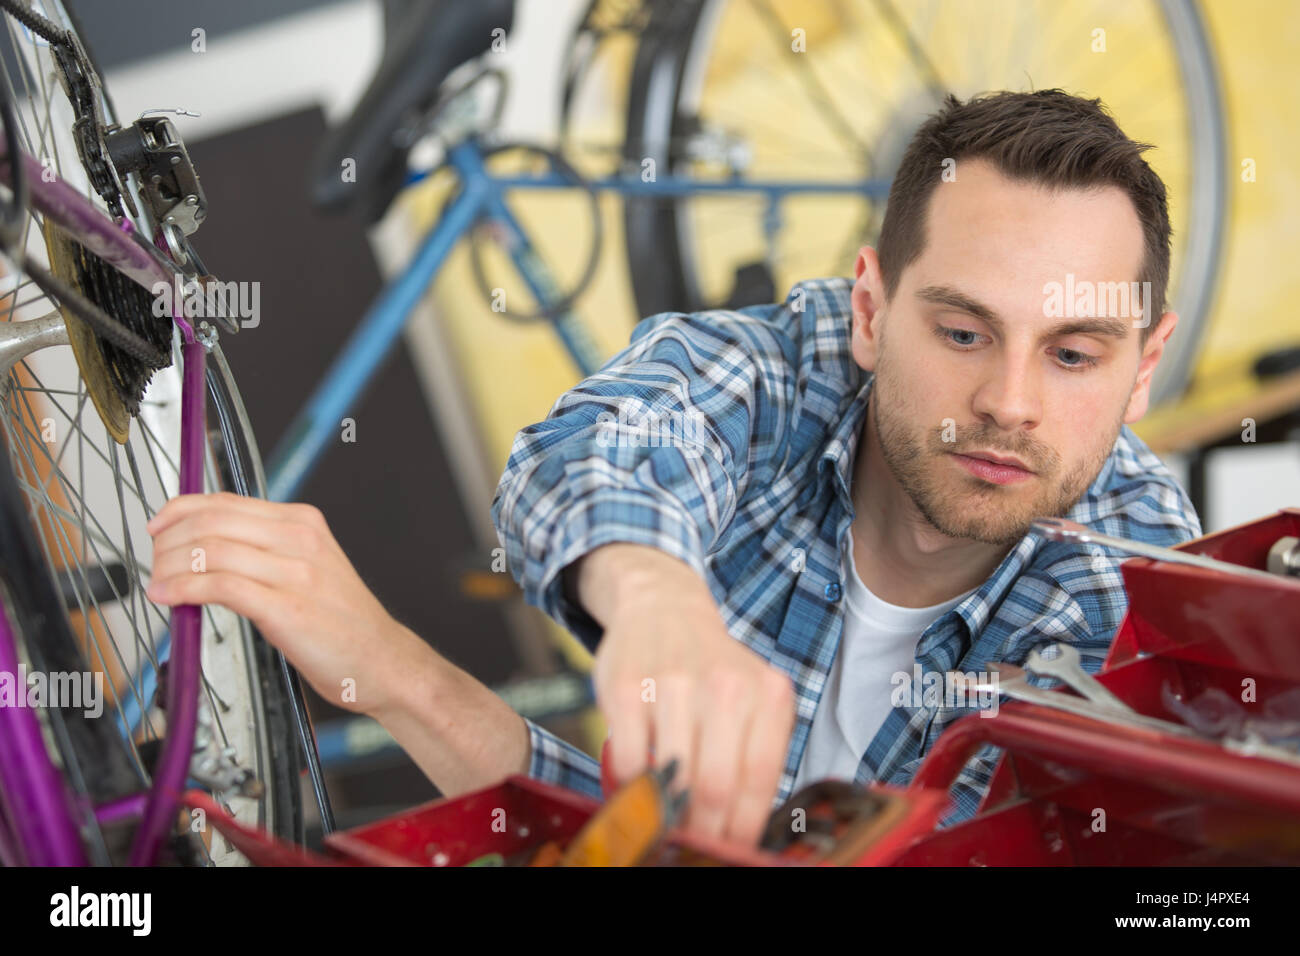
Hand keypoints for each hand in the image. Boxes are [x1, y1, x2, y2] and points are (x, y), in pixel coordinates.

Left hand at [145, 491, 417, 716]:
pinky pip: (221, 586)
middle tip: (155, 562)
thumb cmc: (344, 623)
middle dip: (169, 541)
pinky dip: (184, 589)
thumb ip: (265, 552)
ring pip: (211, 550)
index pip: (226, 502)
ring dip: (170, 567)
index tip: (159, 527)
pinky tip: (169, 598)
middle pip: (213, 521)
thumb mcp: (309, 568)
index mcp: (303, 523)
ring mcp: (295, 571)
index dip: (180, 511)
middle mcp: (299, 538)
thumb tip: (207, 550)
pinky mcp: (286, 607)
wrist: (383, 660)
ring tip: (158, 584)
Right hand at [579, 544, 795, 847]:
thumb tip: (740, 833)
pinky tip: (638, 788)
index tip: (730, 852)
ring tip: (666, 821)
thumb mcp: (752, 698)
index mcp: (767, 694)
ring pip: (671, 778)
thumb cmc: (712, 667)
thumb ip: (753, 757)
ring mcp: (674, 685)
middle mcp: (726, 686)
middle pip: (715, 788)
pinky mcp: (627, 687)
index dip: (741, 831)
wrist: (663, 606)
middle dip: (703, 832)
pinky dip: (631, 786)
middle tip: (694, 846)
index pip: (758, 783)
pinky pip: (628, 759)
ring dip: (666, 812)